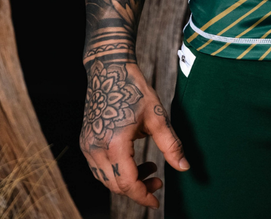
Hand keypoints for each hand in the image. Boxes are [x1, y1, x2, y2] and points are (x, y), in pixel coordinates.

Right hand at [80, 58, 189, 208]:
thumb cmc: (134, 89)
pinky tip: (132, 161)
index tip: (157, 201)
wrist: (109, 69)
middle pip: (115, 185)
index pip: (127, 183)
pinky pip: (99, 168)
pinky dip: (116, 171)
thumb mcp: (157, 116)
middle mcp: (96, 148)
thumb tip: (184, 168)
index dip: (143, 196)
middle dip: (137, 189)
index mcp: (115, 143)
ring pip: (105, 179)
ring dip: (126, 181)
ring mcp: (87, 146)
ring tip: (149, 168)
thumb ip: (171, 145)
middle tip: (158, 179)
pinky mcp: (85, 142)